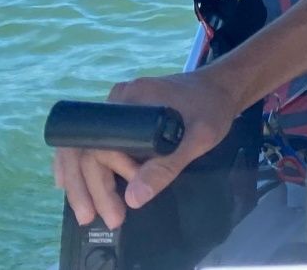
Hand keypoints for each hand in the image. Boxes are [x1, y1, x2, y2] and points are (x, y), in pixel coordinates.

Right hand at [53, 67, 240, 231]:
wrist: (223, 87)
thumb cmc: (213, 107)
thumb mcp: (199, 137)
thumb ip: (167, 166)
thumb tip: (133, 198)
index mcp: (129, 100)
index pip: (97, 143)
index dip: (99, 178)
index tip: (114, 205)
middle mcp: (117, 101)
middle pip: (86, 148)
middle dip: (88, 188)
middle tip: (105, 220)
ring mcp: (118, 108)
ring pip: (86, 148)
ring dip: (84, 182)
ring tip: (90, 214)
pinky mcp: (123, 117)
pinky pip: (96, 144)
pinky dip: (87, 169)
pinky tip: (83, 190)